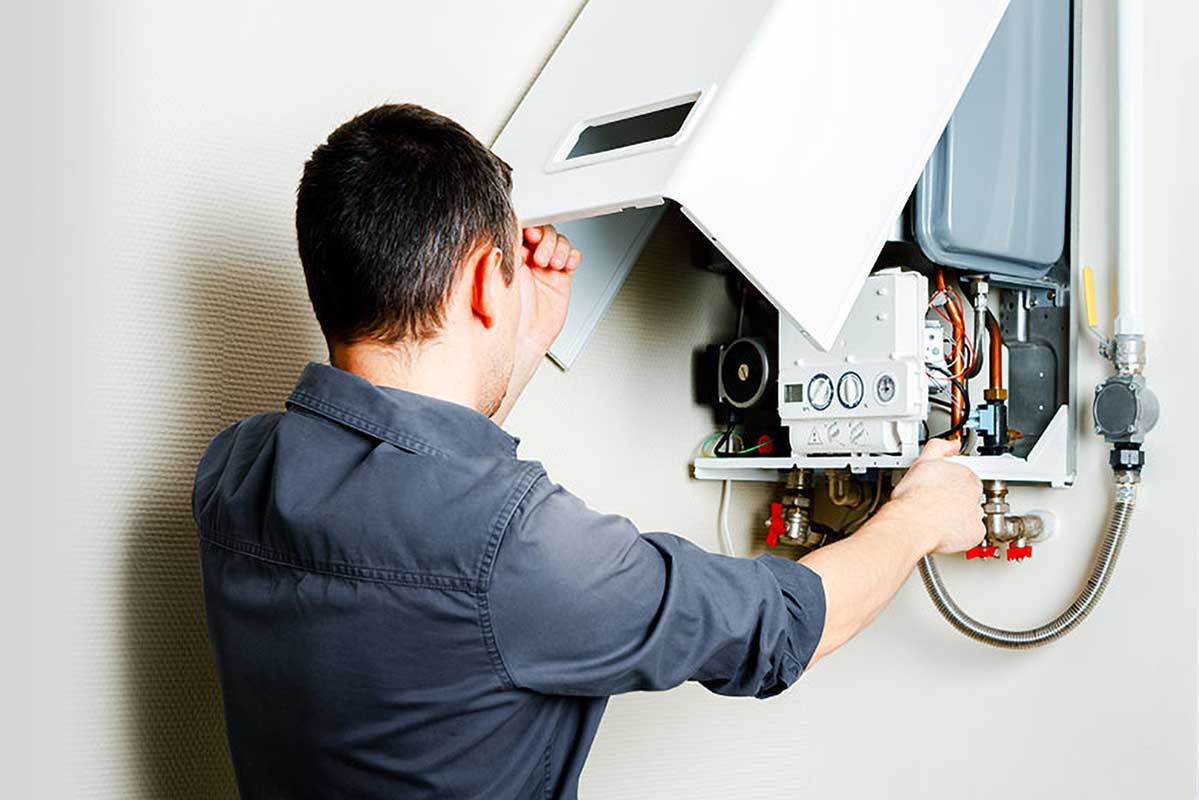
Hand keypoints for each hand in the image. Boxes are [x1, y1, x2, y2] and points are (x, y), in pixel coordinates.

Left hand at [516, 225, 581, 353]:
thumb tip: (510, 230)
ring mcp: (544, 267)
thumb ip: (505, 251)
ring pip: (559, 241)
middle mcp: (527, 258)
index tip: (530, 234)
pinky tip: (565, 266)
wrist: (522, 340)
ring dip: (559, 249)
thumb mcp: (500, 276)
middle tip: (541, 256)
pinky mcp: (560, 278)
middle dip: (545, 239)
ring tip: (552, 265)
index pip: (521, 227)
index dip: (530, 226)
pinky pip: (571, 257)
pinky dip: (572, 257)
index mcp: (508, 253)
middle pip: (543, 231)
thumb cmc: (505, 315)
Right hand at [886, 439, 983, 554]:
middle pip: (971, 496)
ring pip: (972, 515)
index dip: (953, 483)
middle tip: (940, 505)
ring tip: (940, 521)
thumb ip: (938, 448)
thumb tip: (952, 444)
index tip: (943, 488)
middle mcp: (973, 492)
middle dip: (958, 500)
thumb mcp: (922, 461)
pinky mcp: (975, 532)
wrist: (914, 521)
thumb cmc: (914, 496)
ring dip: (960, 518)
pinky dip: (962, 535)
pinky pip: (973, 534)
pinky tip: (947, 532)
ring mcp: (975, 512)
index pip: (965, 477)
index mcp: (962, 474)